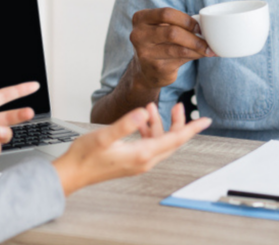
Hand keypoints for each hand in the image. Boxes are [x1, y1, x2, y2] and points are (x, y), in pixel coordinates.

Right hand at [53, 102, 210, 195]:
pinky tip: (139, 120)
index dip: (191, 128)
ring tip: (150, 107)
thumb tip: (142, 114)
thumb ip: (124, 124)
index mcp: (142, 154)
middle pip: (171, 141)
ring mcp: (138, 162)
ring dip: (159, 124)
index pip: (174, 140)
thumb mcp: (104, 136)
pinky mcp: (132, 161)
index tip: (205, 120)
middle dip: (177, 122)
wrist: (73, 174)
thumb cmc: (85, 157)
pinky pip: (149, 145)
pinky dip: (148, 130)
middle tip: (178, 105)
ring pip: (160, 142)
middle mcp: (144, 161)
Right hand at [128, 7, 214, 90]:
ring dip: (198, 47)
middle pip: (172, 32)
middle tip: (206, 38)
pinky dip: (195, 56)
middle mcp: (139, 35)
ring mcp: (146, 53)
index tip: (198, 26)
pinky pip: (181, 59)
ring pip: (179, 48)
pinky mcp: (156, 67)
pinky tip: (202, 54)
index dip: (186, 19)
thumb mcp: (161, 28)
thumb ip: (177, 24)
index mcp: (141, 18)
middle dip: (193, 35)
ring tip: (208, 48)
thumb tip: (206, 26)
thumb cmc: (159, 42)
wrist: (145, 70)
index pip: (166, 14)